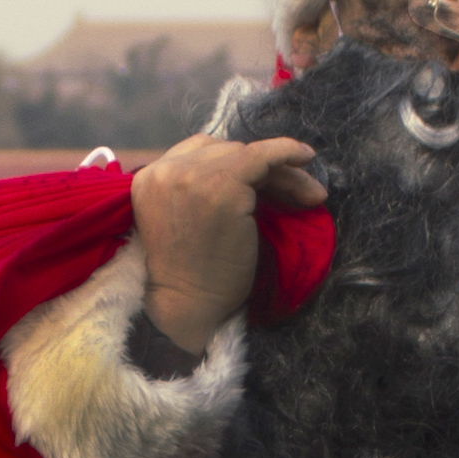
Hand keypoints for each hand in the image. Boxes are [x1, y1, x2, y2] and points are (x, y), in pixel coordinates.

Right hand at [130, 133, 325, 352]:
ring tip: (310, 193)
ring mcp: (192, 176)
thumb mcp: (182, 220)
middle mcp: (164, 171)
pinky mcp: (223, 187)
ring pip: (247, 155)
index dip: (232, 162)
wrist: (190, 306)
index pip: (197, 152)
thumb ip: (196, 190)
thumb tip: (249, 169)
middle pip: (225, 151)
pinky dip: (287, 152)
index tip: (261, 180)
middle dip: (262, 169)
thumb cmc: (192, 276)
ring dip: (282, 172)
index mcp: (147, 180)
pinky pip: (262, 156)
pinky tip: (305, 156)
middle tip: (296, 192)